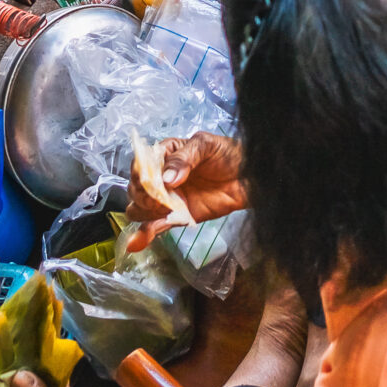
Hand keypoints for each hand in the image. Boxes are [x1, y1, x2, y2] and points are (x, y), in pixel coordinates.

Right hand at [126, 130, 245, 247]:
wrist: (249, 177)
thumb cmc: (229, 154)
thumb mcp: (207, 145)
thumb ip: (185, 158)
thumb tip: (167, 179)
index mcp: (164, 155)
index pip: (140, 165)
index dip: (141, 175)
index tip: (152, 182)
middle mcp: (161, 177)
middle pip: (136, 189)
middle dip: (144, 195)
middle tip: (162, 198)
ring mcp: (168, 198)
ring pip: (139, 209)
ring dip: (145, 213)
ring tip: (164, 211)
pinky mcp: (177, 217)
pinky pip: (154, 226)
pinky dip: (144, 234)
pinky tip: (138, 241)